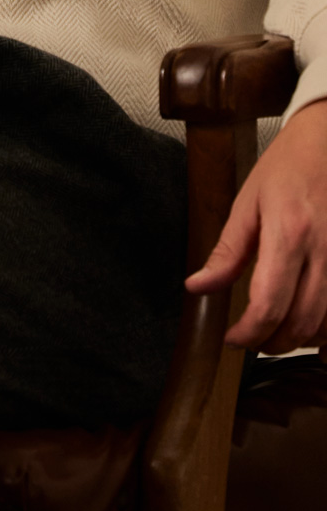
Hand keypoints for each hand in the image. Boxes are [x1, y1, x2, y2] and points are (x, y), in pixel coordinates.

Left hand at [185, 96, 326, 351]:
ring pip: (326, 325)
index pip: (268, 303)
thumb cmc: (287, 168)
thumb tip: (197, 287)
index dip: (248, 332)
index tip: (231, 337)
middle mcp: (323, 252)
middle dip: (270, 342)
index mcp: (289, 234)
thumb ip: (227, 251)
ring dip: (297, 340)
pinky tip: (305, 326)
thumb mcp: (247, 202)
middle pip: (300, 323)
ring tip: (272, 333)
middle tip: (248, 339)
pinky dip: (324, 330)